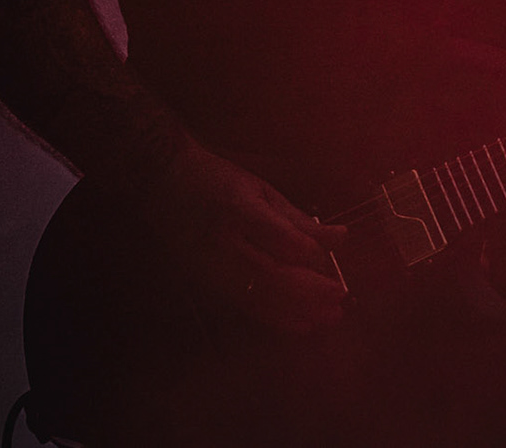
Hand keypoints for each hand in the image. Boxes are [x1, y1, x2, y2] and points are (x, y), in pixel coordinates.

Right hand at [135, 142, 349, 332]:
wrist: (166, 185)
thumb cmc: (218, 181)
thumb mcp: (262, 191)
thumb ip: (300, 220)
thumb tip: (340, 238)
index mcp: (239, 210)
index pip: (280, 238)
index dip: (309, 253)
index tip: (330, 258)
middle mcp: (224, 242)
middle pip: (272, 275)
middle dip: (310, 291)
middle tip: (340, 298)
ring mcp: (214, 266)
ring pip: (260, 297)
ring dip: (298, 311)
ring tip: (329, 316)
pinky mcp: (209, 283)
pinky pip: (247, 306)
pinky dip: (277, 317)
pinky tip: (302, 323)